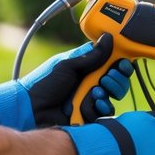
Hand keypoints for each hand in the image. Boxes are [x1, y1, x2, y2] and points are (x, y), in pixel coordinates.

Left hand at [0, 33, 133, 130]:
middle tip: (106, 78)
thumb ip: (91, 56)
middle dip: (116, 79)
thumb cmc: (44, 84)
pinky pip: (105, 112)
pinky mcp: (89, 115)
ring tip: (95, 92)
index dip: (119, 63)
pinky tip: (92, 104)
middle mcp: (90, 83)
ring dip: (107, 93)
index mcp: (86, 67)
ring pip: (113, 96)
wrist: (32, 109)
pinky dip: (101, 107)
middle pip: (116, 80)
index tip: (122, 63)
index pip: (110, 62)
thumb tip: (108, 38)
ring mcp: (90, 100)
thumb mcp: (67, 66)